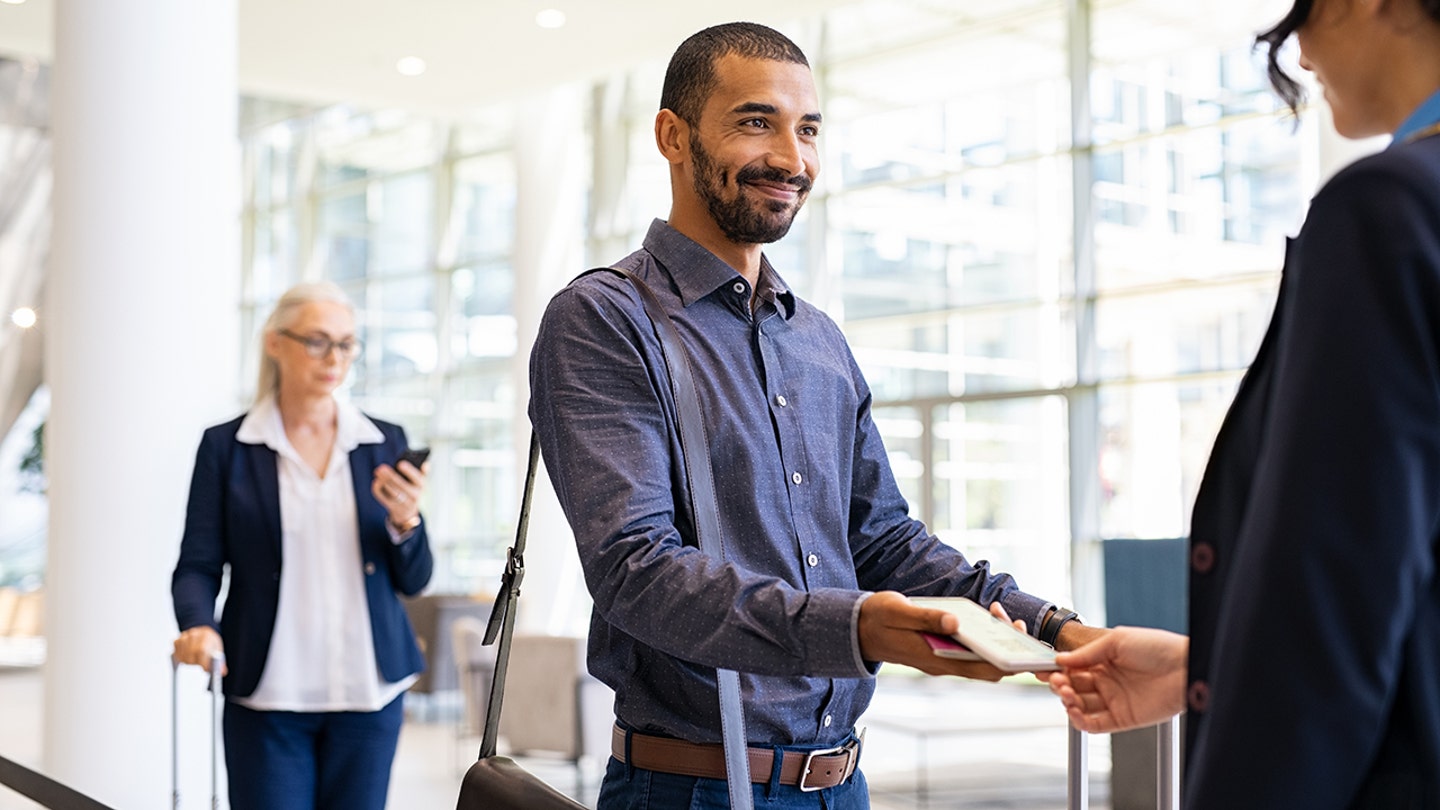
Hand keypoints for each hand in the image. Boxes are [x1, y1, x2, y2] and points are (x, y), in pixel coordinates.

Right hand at [172, 626, 226, 674]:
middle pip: (190, 655)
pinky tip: (187, 656)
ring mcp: (185, 637)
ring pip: (182, 656)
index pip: (201, 650)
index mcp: (207, 636)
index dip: (203, 662)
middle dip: (195, 663)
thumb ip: (220, 663)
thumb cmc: (211, 644)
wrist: (204, 634)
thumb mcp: (218, 651)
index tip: (205, 669)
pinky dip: (181, 658)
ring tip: (194, 658)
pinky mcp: (177, 640)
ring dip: (187, 661)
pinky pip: (176, 653)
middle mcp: (195, 634)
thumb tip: (222, 672)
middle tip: (199, 663)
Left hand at [373, 457, 428, 529]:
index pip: (417, 478)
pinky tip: (376, 481)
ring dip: (384, 482)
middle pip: (402, 486)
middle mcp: (415, 496)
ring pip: (393, 492)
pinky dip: (378, 490)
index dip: (409, 471)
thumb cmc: (413, 490)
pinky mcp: (393, 507)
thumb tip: (426, 464)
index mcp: (422, 487)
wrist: (407, 511)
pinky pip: (384, 498)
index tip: (400, 463)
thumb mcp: (419, 482)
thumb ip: (423, 472)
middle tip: (382, 467)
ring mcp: (404, 504)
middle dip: (391, 476)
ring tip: (378, 471)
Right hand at [857, 592, 1028, 681]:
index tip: (1020, 639)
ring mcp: (942, 658)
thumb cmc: (877, 618)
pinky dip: (980, 634)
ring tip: (998, 612)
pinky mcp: (940, 649)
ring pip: (980, 657)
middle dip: (1008, 648)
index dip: (1008, 660)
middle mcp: (943, 664)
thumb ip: (926, 618)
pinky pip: (968, 648)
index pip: (983, 669)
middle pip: (988, 666)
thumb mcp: (899, 612)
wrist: (858, 629)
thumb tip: (956, 623)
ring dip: (995, 639)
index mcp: (935, 659)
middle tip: (1015, 621)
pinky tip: (983, 615)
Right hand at [1042, 626, 1188, 732]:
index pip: (1072, 668)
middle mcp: (1106, 681)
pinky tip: (1074, 711)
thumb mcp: (1117, 641)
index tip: (1044, 668)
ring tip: (1066, 692)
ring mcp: (1113, 701)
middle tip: (1056, 680)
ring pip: (1080, 706)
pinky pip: (1094, 724)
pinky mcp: (1122, 718)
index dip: (1057, 669)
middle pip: (1073, 687)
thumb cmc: (1158, 648)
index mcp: (1103, 661)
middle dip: (1059, 684)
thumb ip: (1087, 653)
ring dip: (1067, 701)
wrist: (1186, 668)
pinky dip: (1079, 720)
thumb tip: (1060, 659)